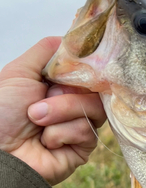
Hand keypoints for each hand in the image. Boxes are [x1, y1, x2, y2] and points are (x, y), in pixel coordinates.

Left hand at [0, 37, 106, 184]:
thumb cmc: (2, 113)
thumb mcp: (19, 72)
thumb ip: (46, 51)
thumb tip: (73, 38)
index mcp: (58, 86)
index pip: (88, 71)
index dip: (85, 69)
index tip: (78, 68)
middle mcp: (72, 104)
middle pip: (95, 89)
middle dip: (65, 96)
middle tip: (38, 104)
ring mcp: (78, 126)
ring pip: (93, 109)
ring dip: (61, 113)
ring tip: (37, 122)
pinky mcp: (83, 148)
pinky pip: (87, 132)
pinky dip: (61, 134)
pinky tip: (46, 142)